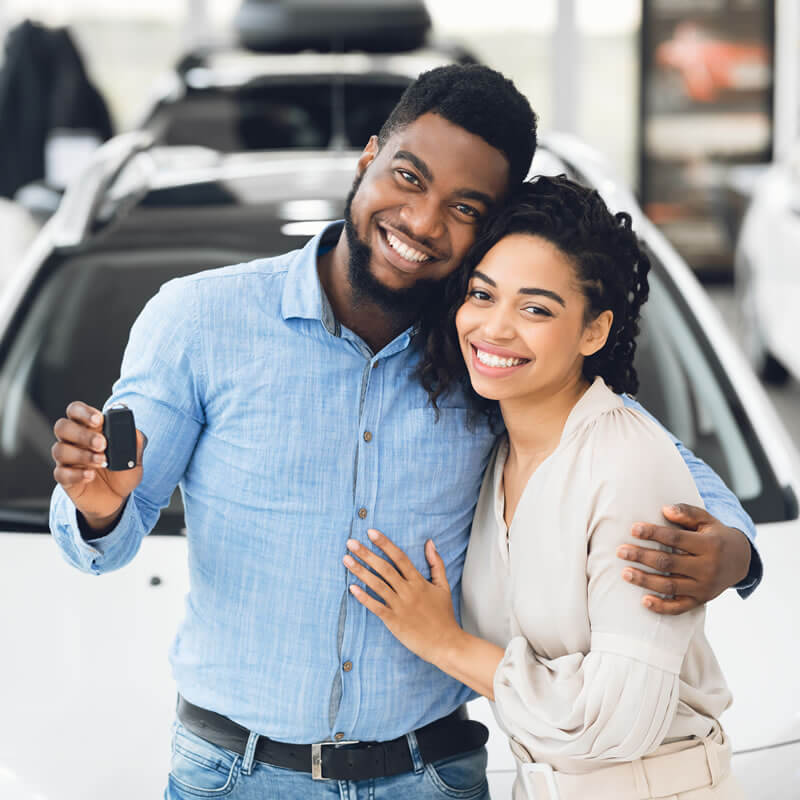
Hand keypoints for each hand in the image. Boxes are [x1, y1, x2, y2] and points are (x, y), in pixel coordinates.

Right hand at [52, 401, 145, 528]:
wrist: (117, 498)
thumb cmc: (122, 471)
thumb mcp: (134, 456)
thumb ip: (135, 442)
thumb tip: (134, 431)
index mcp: (89, 429)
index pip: (75, 410)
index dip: (83, 412)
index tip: (98, 420)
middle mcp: (74, 441)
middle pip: (62, 427)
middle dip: (82, 434)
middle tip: (102, 444)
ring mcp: (68, 460)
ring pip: (60, 450)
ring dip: (82, 455)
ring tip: (102, 461)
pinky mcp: (65, 478)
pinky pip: (60, 473)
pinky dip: (76, 474)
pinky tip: (91, 475)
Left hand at [343, 529, 462, 663]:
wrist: (446, 643)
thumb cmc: (444, 615)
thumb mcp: (443, 586)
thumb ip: (436, 563)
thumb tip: (430, 543)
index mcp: (419, 582)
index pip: (399, 557)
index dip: (385, 543)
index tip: (371, 532)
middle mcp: (408, 591)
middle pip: (384, 568)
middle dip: (366, 553)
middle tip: (350, 542)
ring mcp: (400, 606)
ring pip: (377, 585)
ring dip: (360, 571)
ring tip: (346, 559)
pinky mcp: (394, 621)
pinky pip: (376, 607)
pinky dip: (364, 597)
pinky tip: (351, 588)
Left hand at [617, 503, 751, 614]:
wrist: (741, 561)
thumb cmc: (715, 536)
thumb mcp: (706, 520)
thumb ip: (687, 512)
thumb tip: (665, 509)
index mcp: (709, 545)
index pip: (676, 538)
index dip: (653, 533)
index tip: (633, 529)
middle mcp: (708, 568)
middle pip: (669, 563)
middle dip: (642, 556)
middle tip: (621, 551)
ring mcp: (704, 587)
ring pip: (670, 585)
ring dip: (645, 580)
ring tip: (625, 573)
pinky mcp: (700, 600)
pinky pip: (679, 607)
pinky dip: (662, 607)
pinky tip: (644, 601)